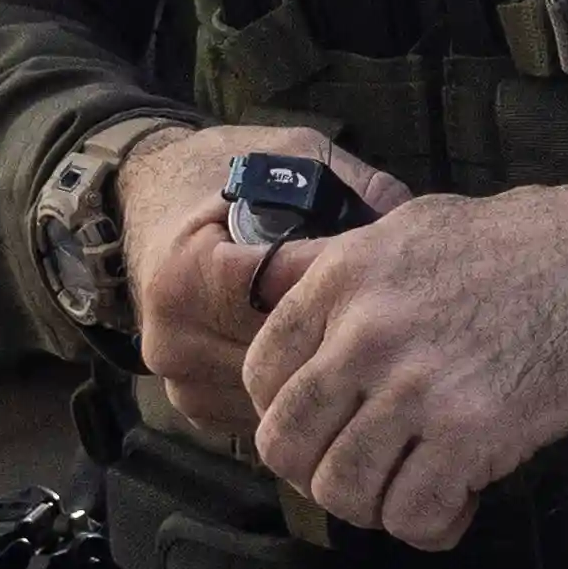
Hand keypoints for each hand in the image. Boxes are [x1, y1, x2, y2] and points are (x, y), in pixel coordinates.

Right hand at [117, 122, 400, 458]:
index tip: (399, 284)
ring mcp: (180, 379)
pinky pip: (266, 413)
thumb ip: (354, 188)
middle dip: (346, 340)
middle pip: (290, 362)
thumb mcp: (290, 155)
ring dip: (328, 377)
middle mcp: (175, 336)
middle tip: (404, 326)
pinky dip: (303, 393)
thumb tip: (421, 236)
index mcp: (189, 274)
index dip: (351, 295)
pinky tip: (334, 365)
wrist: (146, 196)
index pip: (288, 304)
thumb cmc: (222, 172)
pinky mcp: (193, 406)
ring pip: (282, 399)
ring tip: (376, 348)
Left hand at [240, 173, 567, 549]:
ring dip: (373, 505)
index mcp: (344, 278)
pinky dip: (429, 524)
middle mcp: (367, 333)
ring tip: (409, 486)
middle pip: (286, 443)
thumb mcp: (408, 228)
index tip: (319, 427)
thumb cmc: (522, 244)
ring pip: (341, 490)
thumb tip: (283, 300)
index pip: (262, 374)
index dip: (283, 413)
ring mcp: (416, 387)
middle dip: (316, 471)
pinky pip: (412, 514)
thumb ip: (340, 271)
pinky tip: (456, 499)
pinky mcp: (471, 434)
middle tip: (357, 471)